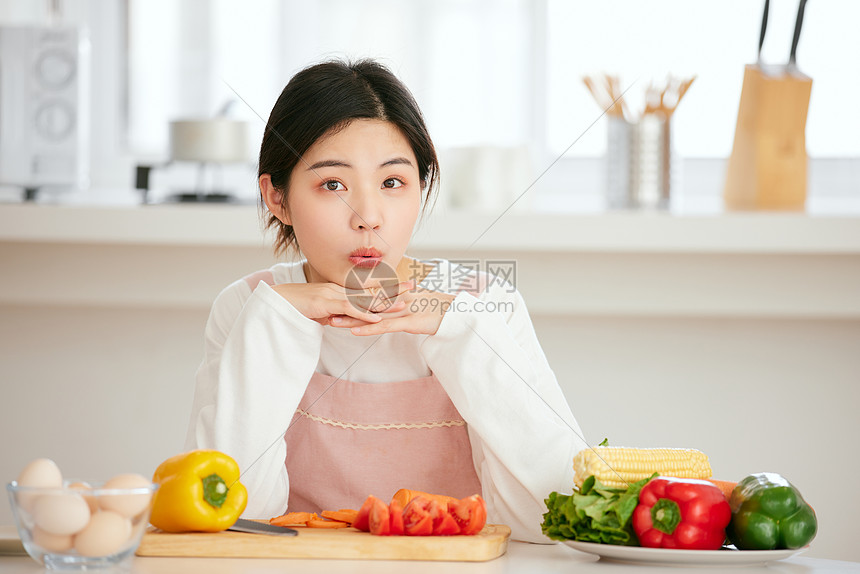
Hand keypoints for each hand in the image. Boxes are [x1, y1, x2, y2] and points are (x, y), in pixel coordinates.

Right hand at [271, 280, 414, 326]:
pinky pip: (349, 310)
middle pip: (371, 290)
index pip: (367, 287)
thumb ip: (333, 315)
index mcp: (340, 289)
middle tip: (413, 287)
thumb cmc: (297, 306)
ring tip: (403, 305)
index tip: (403, 286)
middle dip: (393, 289)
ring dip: (385, 303)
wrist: (279, 300)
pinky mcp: (326, 304)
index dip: (386, 286)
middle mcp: (340, 289)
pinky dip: (364, 315)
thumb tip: (340, 321)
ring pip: (364, 299)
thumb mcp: (319, 311)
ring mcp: (334, 295)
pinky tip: (377, 319)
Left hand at [329, 286, 456, 335]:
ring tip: (331, 322)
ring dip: (350, 319)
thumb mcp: (419, 307)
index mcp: (398, 296)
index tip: (334, 302)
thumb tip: (395, 306)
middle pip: (365, 304)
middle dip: (344, 307)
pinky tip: (355, 332)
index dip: (351, 299)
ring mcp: (402, 310)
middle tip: (324, 310)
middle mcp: (397, 300)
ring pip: (371, 315)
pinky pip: (385, 326)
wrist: (458, 313)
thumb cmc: (440, 311)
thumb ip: (405, 306)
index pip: (370, 297)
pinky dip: (369, 328)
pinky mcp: (408, 321)